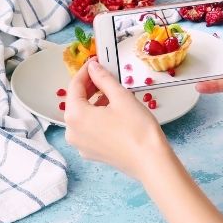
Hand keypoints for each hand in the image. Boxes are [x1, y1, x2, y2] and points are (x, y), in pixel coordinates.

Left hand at [64, 58, 168, 179]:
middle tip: (104, 74)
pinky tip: (111, 111)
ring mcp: (80, 145)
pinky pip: (88, 129)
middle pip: (76, 102)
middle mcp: (72, 132)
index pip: (74, 86)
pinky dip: (96, 117)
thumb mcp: (121, 97)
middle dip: (89, 87)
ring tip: (111, 92)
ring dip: (93, 102)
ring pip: (82, 116)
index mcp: (75, 116)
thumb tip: (93, 67)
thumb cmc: (137, 129)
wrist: (150, 161)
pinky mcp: (91, 152)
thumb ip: (103, 79)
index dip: (85, 72)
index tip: (95, 62)